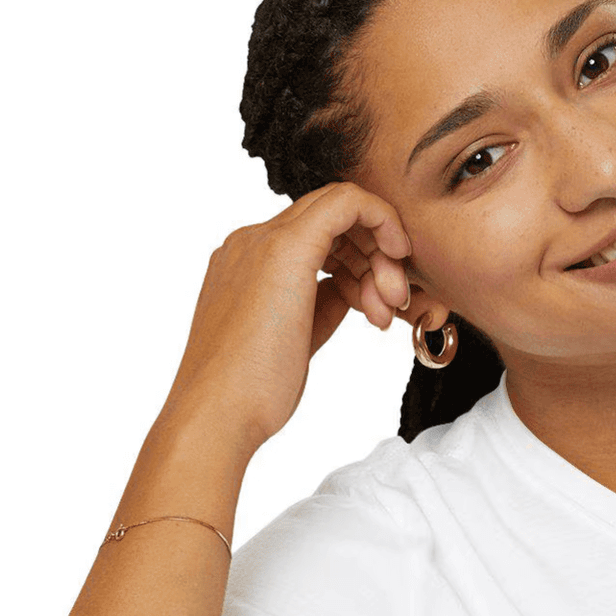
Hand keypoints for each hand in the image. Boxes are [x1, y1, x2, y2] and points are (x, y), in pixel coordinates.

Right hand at [160, 180, 412, 451]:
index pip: (317, 236)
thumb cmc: (251, 392)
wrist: (218, 412)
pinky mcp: (285, 249)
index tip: (379, 300)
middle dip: (375, 256)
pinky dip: (382, 222)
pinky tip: (397, 258)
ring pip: (341, 210)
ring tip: (386, 312)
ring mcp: (263, 241)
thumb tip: (350, 291)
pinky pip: (347, 203)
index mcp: (247, 263)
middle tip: (393, 304)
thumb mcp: (296, 338)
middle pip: (331, 220)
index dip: (358, 261)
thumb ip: (320, 305)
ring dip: (380, 256)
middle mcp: (251, 242)